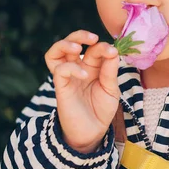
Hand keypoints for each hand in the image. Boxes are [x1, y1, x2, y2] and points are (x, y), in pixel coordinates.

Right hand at [44, 30, 120, 153]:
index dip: (103, 46)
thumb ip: (110, 70)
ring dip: (65, 43)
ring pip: (56, 52)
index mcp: (91, 66)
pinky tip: (84, 74)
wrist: (92, 133)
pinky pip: (59, 70)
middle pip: (70, 42)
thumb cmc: (101, 110)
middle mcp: (77, 68)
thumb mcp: (111, 89)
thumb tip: (113, 49)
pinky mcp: (60, 87)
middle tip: (92, 37)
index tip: (113, 51)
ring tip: (78, 47)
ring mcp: (67, 77)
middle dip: (80, 35)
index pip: (94, 48)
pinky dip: (71, 67)